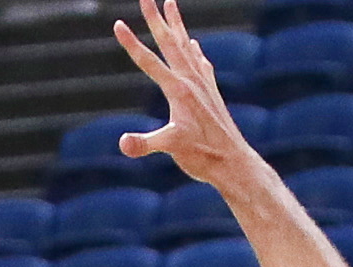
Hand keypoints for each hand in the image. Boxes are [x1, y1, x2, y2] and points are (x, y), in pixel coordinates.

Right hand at [115, 0, 260, 189]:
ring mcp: (203, 85)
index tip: (118, 23)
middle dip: (155, 18)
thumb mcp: (171, 149)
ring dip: (177, 25)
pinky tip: (195, 46)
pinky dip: (195, 51)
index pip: (149, 61)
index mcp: (178, 90)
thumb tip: (123, 144)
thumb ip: (145, 144)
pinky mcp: (212, 94)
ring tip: (171, 3)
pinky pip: (201, 64)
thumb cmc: (203, 157)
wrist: (235, 164)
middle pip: (170, 42)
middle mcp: (191, 81)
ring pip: (187, 46)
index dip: (131, 43)